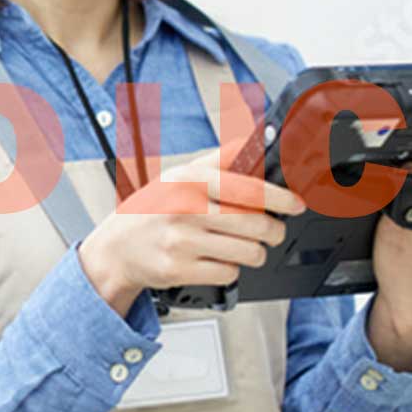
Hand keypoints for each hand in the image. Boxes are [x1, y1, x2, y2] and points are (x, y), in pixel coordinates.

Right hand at [78, 135, 305, 315]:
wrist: (115, 249)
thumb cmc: (151, 210)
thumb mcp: (179, 175)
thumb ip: (218, 159)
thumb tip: (254, 138)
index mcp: (190, 181)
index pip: (248, 188)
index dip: (280, 198)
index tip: (296, 205)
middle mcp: (185, 209)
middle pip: (255, 224)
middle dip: (274, 231)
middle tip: (273, 231)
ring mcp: (182, 242)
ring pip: (247, 252)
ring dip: (255, 252)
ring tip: (246, 246)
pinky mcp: (179, 270)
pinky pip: (228, 273)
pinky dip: (231, 269)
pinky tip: (219, 259)